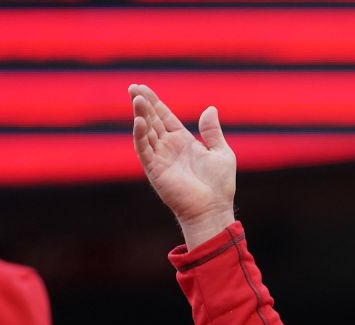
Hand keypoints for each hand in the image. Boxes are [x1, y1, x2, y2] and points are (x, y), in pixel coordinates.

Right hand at [129, 83, 236, 248]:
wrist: (213, 208)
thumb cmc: (219, 185)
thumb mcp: (221, 152)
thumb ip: (212, 131)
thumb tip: (210, 109)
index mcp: (183, 142)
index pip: (165, 117)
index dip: (155, 103)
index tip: (143, 88)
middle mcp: (169, 148)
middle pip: (152, 120)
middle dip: (143, 104)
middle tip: (133, 87)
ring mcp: (160, 158)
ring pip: (146, 132)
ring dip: (140, 115)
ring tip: (136, 98)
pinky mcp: (155, 170)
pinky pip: (144, 150)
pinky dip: (140, 135)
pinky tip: (139, 121)